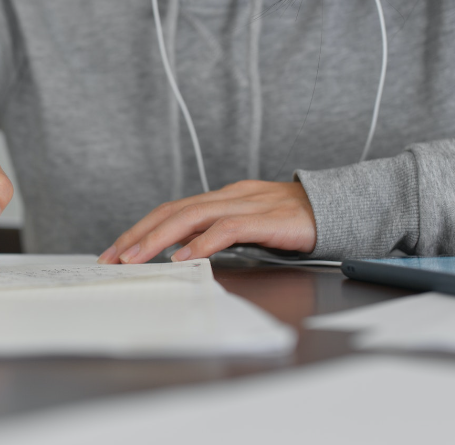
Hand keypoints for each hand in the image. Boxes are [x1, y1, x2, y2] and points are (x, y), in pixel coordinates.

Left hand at [98, 180, 315, 263]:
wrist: (342, 208)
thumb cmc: (294, 223)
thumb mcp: (248, 228)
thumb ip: (216, 235)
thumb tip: (183, 252)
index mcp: (221, 199)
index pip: (170, 210)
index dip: (140, 229)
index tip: (115, 251)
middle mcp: (228, 197)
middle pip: (172, 211)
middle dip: (138, 235)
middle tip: (113, 257)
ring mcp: (246, 204)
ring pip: (191, 216)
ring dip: (158, 239)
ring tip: (136, 258)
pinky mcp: (267, 219)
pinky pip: (228, 228)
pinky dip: (203, 242)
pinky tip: (185, 257)